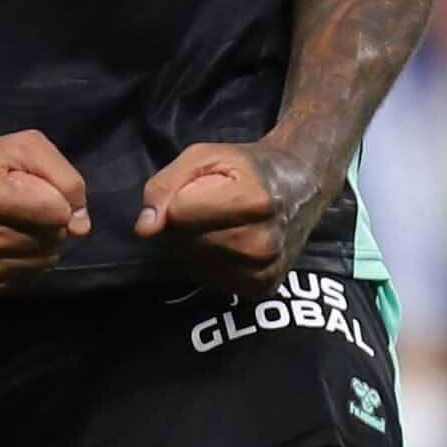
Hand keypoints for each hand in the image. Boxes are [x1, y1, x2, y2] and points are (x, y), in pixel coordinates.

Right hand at [0, 126, 90, 294]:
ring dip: (38, 245)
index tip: (34, 190)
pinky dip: (22, 264)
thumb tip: (80, 228)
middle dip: (49, 223)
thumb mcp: (27, 148)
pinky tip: (3, 244)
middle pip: (51, 241)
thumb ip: (66, 180)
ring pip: (40, 264)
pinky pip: (22, 282)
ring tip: (11, 224)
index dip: (56, 200)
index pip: (58, 214)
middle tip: (20, 207)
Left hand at [137, 137, 337, 295]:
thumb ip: (165, 186)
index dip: (177, 200)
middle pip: (185, 241)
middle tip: (211, 206)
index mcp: (253, 203)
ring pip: (195, 263)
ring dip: (195, 245)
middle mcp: (262, 243)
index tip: (200, 189)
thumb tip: (145, 229)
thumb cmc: (247, 167)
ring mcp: (264, 270)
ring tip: (221, 225)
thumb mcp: (202, 157)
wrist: (301, 186)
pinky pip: (210, 280)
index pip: (177, 215)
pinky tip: (229, 245)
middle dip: (185, 224)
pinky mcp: (262, 288)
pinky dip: (210, 263)